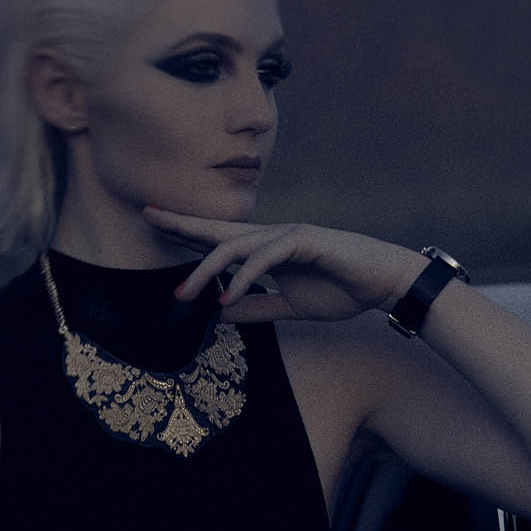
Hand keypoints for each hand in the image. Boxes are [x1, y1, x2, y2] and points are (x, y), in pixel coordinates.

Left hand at [143, 206, 426, 323]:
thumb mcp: (291, 307)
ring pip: (236, 247)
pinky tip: (227, 296)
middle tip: (148, 217)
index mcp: (266, 250)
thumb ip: (257, 308)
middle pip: (218, 230)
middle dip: (182, 224)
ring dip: (206, 270)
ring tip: (184, 295)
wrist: (383, 283)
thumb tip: (220, 313)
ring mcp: (288, 236)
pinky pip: (266, 258)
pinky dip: (245, 277)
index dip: (187, 231)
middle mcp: (272, 237)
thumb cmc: (341, 290)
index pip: (219, 240)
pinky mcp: (305, 241)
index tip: (154, 223)